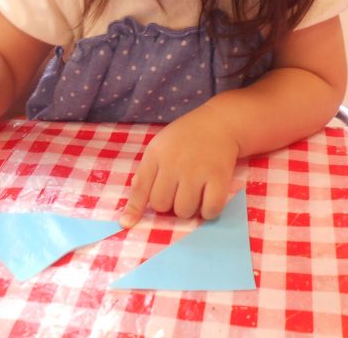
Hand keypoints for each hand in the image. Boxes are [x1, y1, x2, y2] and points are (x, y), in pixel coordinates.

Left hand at [119, 105, 239, 226]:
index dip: (134, 208)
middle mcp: (173, 163)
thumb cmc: (186, 137)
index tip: (128, 223)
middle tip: (178, 192)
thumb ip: (146, 173)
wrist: (219, 123)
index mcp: (156, 154)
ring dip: (188, 209)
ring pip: (184, 211)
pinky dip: (208, 212)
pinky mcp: (218, 177)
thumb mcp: (159, 147)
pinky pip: (210, 210)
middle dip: (168, 205)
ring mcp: (196, 171)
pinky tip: (208, 199)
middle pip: (161, 205)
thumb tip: (133, 206)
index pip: (141, 187)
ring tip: (194, 194)